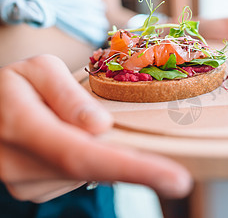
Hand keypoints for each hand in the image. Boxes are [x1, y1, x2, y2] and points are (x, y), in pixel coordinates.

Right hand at [0, 55, 191, 202]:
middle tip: (173, 175)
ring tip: (93, 129)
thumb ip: (67, 94)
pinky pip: (77, 178)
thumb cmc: (14, 84)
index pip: (83, 155)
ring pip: (87, 176)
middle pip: (92, 171)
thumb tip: (100, 126)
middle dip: (135, 168)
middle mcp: (18, 164)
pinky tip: (80, 142)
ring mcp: (24, 183)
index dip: (133, 169)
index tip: (177, 180)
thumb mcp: (38, 70)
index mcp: (21, 125)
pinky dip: (92, 161)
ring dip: (107, 156)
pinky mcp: (34, 191)